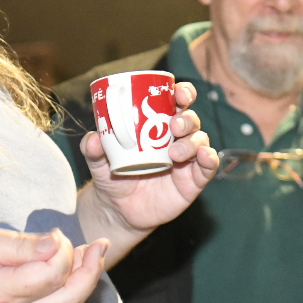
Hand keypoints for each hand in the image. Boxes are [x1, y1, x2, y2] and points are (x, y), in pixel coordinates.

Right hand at [0, 226, 106, 302]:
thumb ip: (22, 245)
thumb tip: (56, 243)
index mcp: (1, 293)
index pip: (52, 274)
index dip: (64, 250)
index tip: (56, 234)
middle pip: (68, 299)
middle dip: (90, 271)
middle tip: (99, 246)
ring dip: (82, 285)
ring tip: (89, 258)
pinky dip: (68, 299)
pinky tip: (70, 278)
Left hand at [77, 82, 218, 261]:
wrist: (119, 210)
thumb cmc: (112, 177)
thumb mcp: (98, 162)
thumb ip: (93, 150)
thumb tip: (93, 139)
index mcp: (156, 125)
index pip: (175, 102)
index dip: (182, 93)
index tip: (177, 92)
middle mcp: (175, 139)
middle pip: (190, 119)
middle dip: (186, 118)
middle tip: (173, 125)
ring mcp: (187, 160)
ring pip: (200, 140)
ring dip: (193, 142)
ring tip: (175, 154)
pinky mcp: (193, 181)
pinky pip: (208, 167)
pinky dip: (210, 159)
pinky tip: (204, 156)